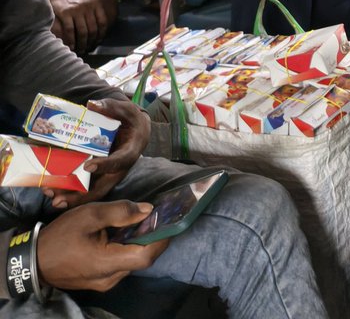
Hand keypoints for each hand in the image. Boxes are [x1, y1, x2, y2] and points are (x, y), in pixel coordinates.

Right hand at [36, 200, 168, 292]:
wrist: (33, 259)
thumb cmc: (61, 236)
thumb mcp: (90, 215)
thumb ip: (121, 212)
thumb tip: (148, 210)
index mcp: (108, 263)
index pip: (146, 256)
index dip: (162, 238)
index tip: (172, 219)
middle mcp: (110, 278)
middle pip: (141, 258)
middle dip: (153, 236)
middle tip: (158, 214)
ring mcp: (104, 282)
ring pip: (131, 261)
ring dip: (139, 241)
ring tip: (142, 219)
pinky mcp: (98, 280)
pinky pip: (120, 264)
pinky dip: (127, 247)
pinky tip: (125, 231)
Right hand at [44, 0, 117, 53]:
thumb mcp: (89, 0)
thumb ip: (96, 10)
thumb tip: (104, 25)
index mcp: (96, 3)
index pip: (102, 23)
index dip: (101, 35)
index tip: (97, 42)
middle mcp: (88, 6)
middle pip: (92, 30)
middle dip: (90, 42)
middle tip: (88, 49)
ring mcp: (77, 10)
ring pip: (82, 32)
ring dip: (82, 44)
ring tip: (80, 50)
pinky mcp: (65, 13)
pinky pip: (70, 31)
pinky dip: (71, 40)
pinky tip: (70, 46)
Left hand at [46, 98, 150, 209]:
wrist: (137, 132)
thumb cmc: (131, 121)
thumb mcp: (126, 110)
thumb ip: (110, 107)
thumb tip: (91, 104)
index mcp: (129, 152)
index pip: (119, 162)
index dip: (105, 165)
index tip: (88, 167)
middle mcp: (118, 169)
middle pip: (101, 188)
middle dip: (80, 196)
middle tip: (59, 199)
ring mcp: (107, 175)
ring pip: (91, 193)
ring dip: (71, 198)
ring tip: (51, 196)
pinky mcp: (98, 177)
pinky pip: (85, 188)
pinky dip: (70, 192)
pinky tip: (52, 191)